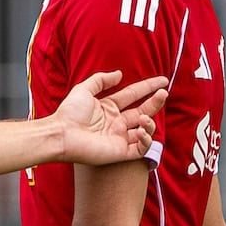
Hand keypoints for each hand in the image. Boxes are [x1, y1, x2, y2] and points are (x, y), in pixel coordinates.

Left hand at [53, 71, 168, 164]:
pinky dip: (146, 140)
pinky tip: (141, 130)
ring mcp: (119, 138)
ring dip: (150, 122)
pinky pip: (140, 148)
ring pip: (145, 130)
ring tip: (144, 118)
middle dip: (155, 102)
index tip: (162, 80)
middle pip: (143, 110)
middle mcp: (116, 122)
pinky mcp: (120, 152)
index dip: (148, 87)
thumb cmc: (69, 113)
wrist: (62, 134)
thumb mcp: (84, 89)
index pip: (133, 95)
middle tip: (164, 93)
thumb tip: (119, 74)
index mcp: (109, 108)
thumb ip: (101, 80)